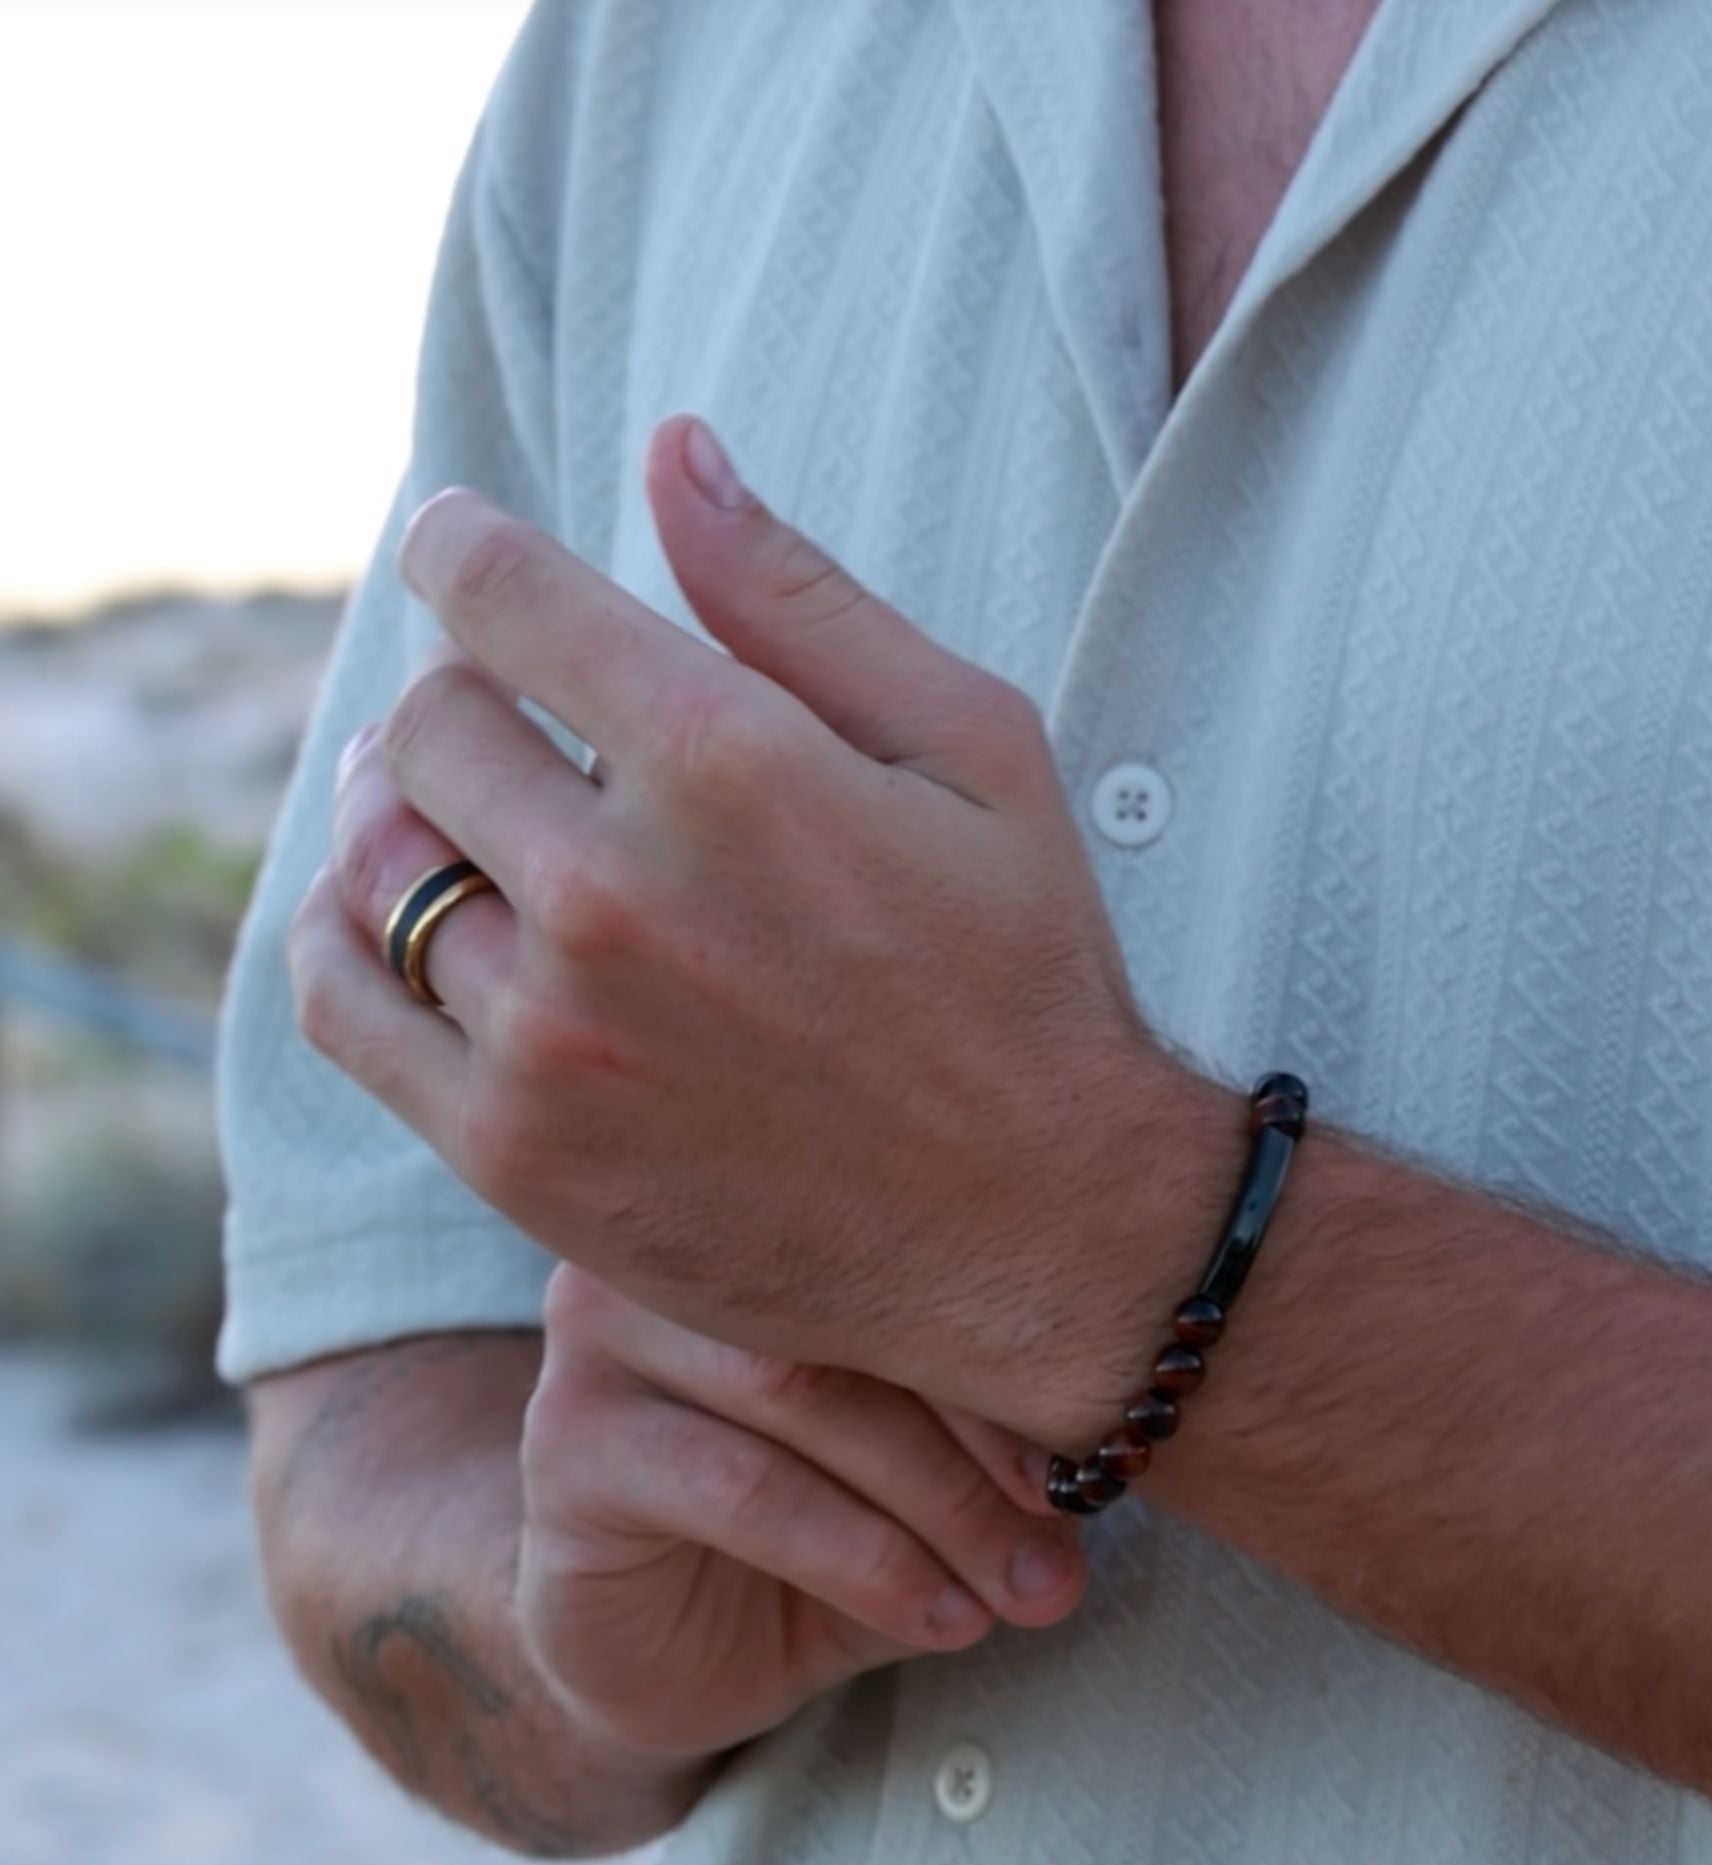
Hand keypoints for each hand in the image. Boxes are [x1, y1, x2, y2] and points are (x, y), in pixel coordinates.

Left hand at [293, 414, 1233, 1450]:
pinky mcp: (514, 1151)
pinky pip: (340, 1000)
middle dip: (465, 694)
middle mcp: (616, 892)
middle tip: (513, 716)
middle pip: (426, 723)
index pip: (499, 593)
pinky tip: (396, 917)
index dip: (461, 547)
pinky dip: (338, 934)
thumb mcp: (975, 750)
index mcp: (730, 764)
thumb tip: (670, 447)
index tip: (462, 549)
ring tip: (461, 810)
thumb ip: (803, 597)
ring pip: (375, 858)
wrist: (1033, 1230)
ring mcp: (553, 1034)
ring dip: (404, 809)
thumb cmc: (1022, 974)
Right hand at [518, 1265, 1086, 1762]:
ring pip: (799, 1388)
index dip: (1011, 1329)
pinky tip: (936, 1618)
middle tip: (1065, 1541)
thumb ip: (995, 1428)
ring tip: (1014, 1591)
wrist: (665, 1641)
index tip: (1103, 1432)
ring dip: (934, 1502)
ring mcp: (606, 1336)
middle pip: (853, 1303)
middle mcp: (675, 1245)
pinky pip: (740, 1486)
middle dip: (977, 1435)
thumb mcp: (923, 1462)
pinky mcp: (569, 1446)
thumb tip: (1133, 1437)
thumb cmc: (815, 1522)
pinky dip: (861, 1558)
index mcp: (767, 1205)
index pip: (905, 1233)